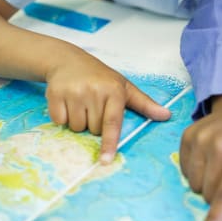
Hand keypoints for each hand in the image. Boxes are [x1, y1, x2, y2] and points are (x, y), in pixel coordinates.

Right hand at [45, 52, 170, 162]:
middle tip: (93, 105)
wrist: (68, 60)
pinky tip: (67, 102)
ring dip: (78, 121)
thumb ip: (145, 104)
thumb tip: (166, 115)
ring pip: (77, 127)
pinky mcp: (55, 94)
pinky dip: (62, 117)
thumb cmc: (101, 77)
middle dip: (94, 123)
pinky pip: (60, 121)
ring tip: (81, 103)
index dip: (109, 143)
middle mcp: (94, 90)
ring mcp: (74, 92)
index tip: (106, 160)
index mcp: (114, 90)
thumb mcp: (125, 87)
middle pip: (94, 129)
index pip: (112, 123)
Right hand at [179, 94, 221, 220]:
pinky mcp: (188, 136)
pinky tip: (210, 159)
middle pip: (208, 193)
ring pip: (194, 184)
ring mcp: (201, 140)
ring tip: (221, 168)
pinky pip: (185, 170)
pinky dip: (196, 172)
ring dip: (207, 184)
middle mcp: (220, 146)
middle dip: (218, 196)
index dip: (214, 218)